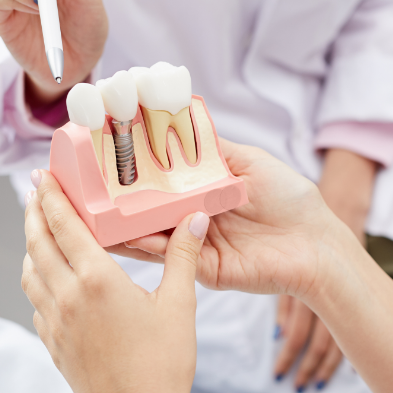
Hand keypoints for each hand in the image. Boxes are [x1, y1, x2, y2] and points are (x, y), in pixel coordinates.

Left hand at [22, 169, 205, 392]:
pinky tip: (53, 281)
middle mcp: (67, 297)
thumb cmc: (163, 366)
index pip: (64, 227)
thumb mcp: (180, 306)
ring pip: (30, 272)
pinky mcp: (54, 344)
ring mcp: (55, 323)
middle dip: (34, 214)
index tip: (42, 175)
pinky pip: (36, 301)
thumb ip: (183, 257)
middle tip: (36, 193)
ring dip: (32, 246)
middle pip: (37, 244)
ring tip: (41, 232)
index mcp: (97, 281)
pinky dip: (37, 279)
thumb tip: (196, 218)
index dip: (51, 198)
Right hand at [110, 141, 392, 392]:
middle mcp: (193, 218)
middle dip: (112, 201)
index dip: (130, 172)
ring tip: (87, 212)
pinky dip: (145, 245)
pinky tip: (124, 232)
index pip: (157, 182)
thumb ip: (213, 149)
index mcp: (203, 192)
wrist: (316, 243)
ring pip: (148, 235)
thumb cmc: (291, 200)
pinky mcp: (201, 269)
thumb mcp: (250, 163)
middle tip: (76, 189)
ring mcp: (195, 244)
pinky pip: (168, 256)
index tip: (97, 157)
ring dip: (119, 225)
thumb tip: (178, 123)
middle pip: (144, 210)